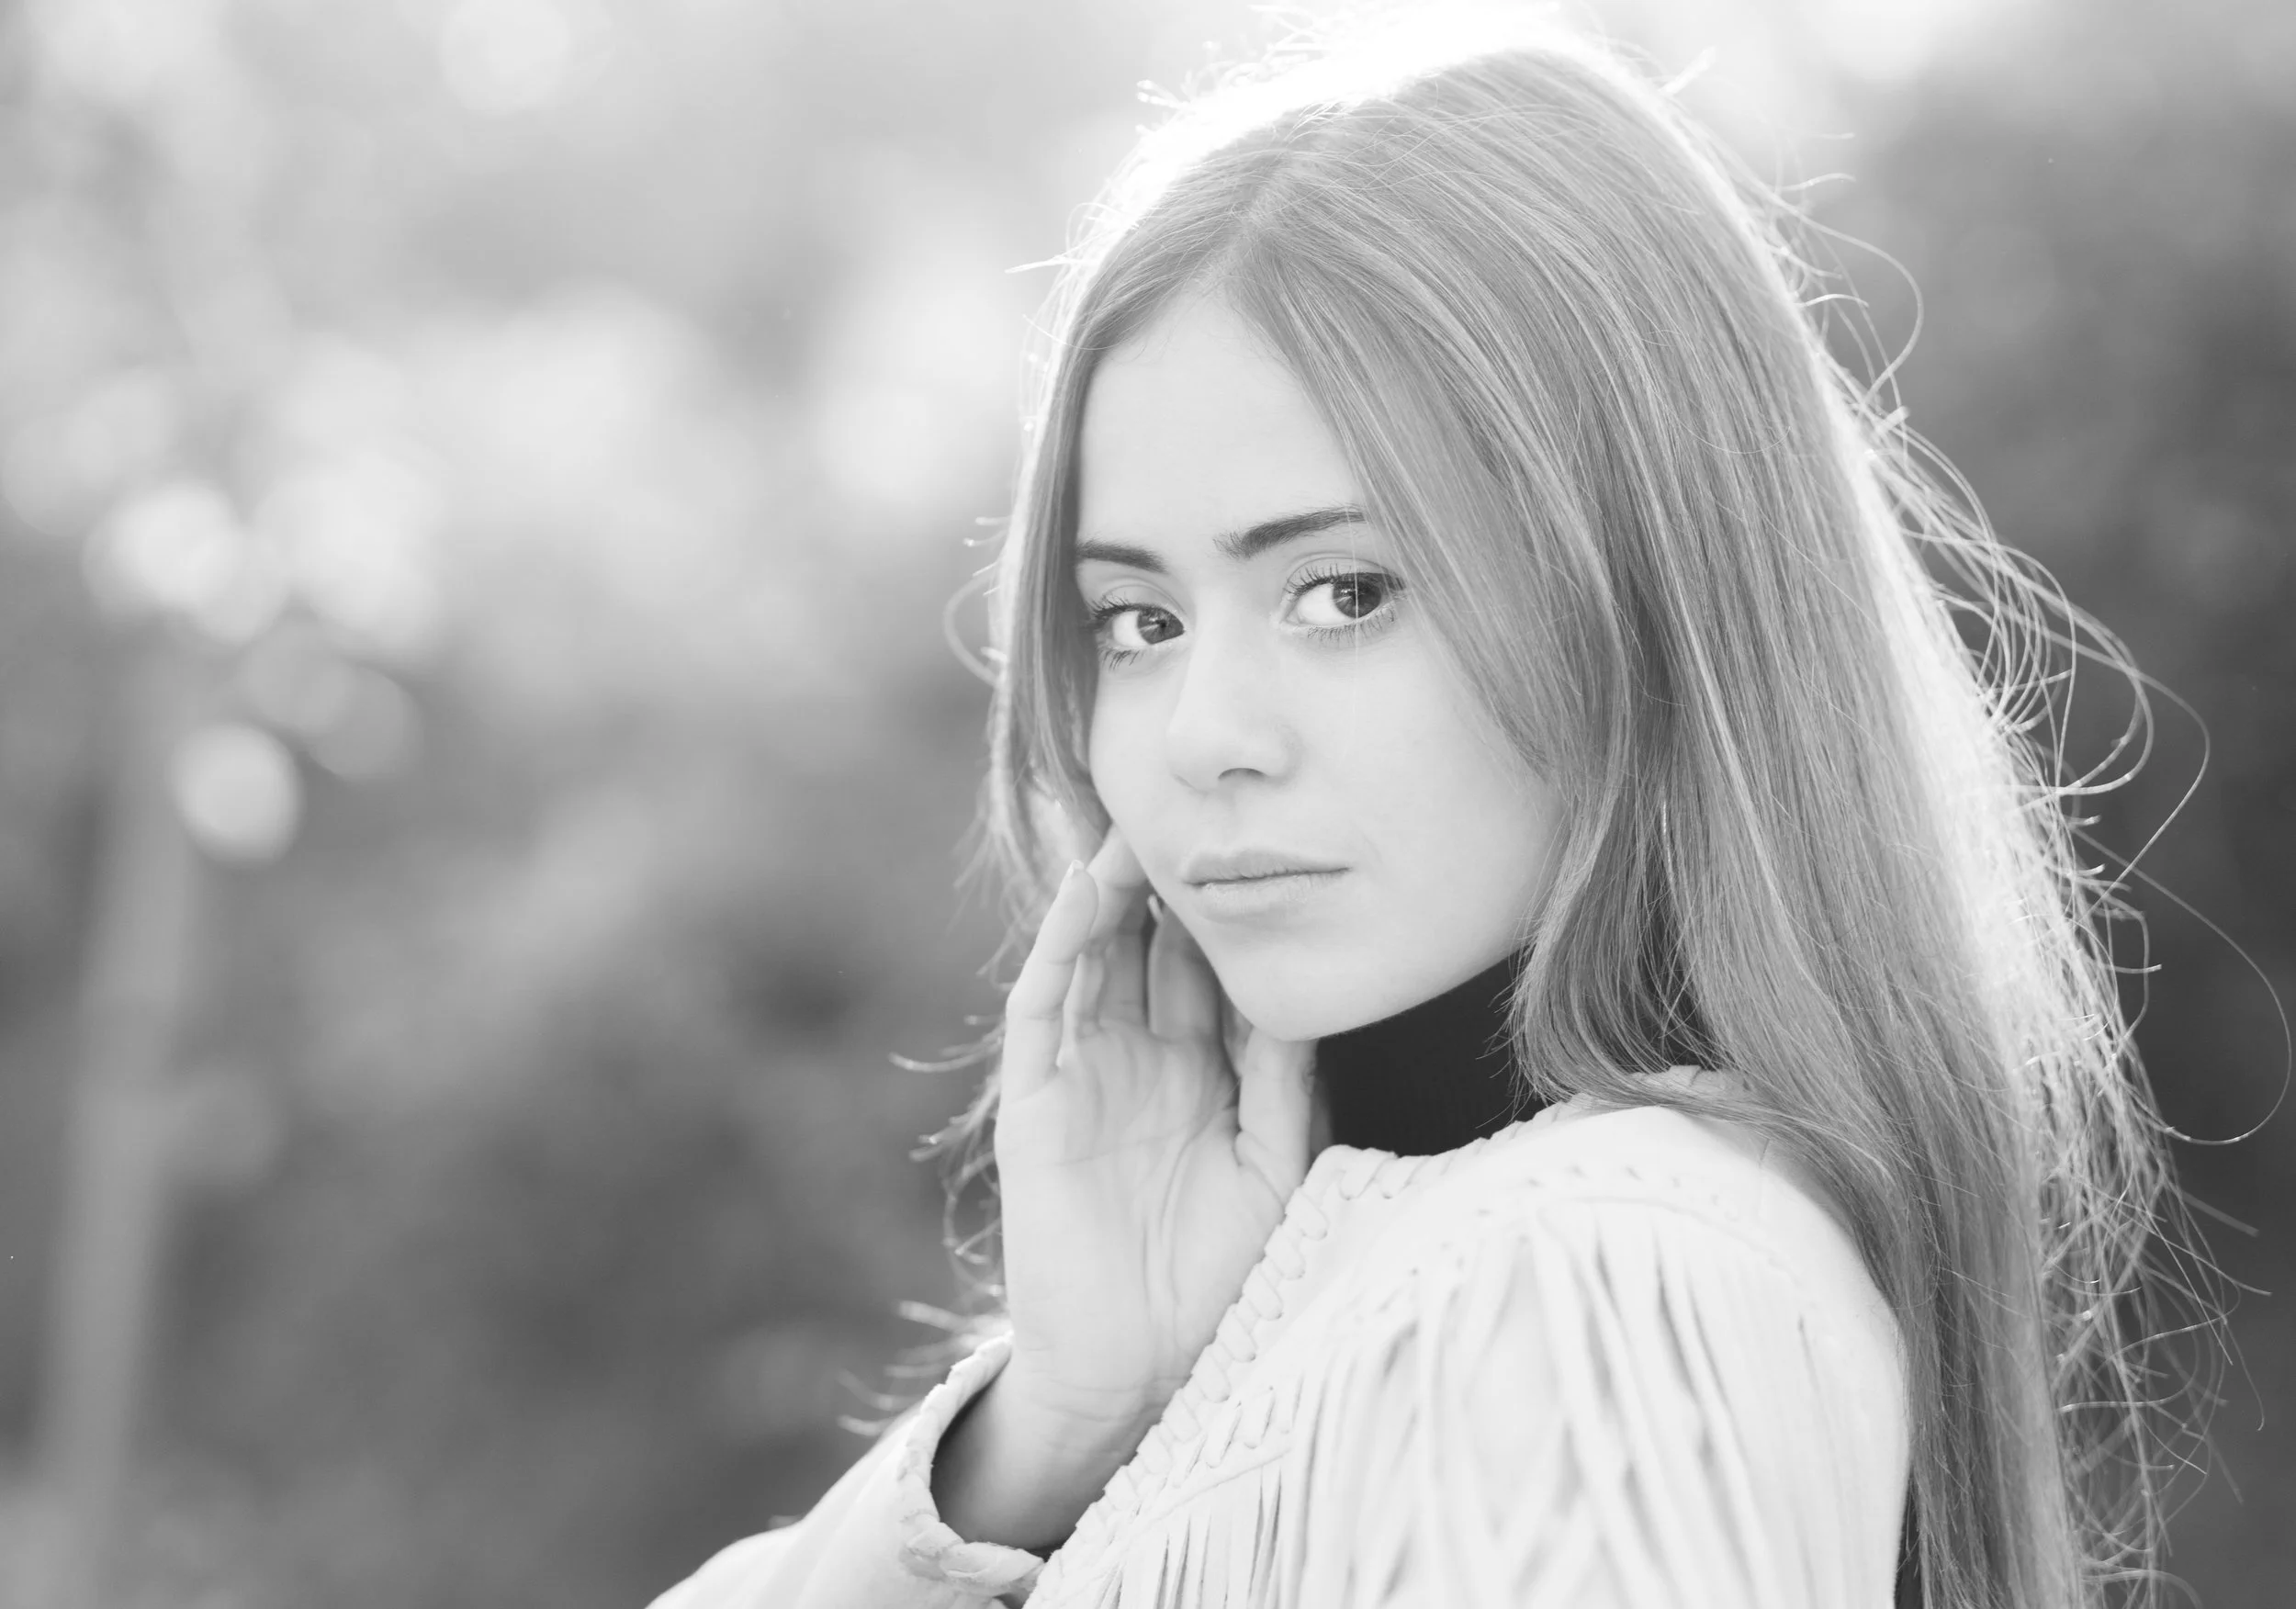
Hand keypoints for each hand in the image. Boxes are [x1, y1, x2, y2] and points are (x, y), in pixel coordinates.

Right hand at [988, 824, 1317, 1435]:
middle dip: (1165, 884)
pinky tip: (1084, 895)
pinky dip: (1060, 946)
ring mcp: (1083, 1077)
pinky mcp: (1036, 1101)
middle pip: (1149, 950)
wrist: (1138, 1371)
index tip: (1255, 842)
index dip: (1224, 912)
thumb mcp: (1273, 1169)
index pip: (1209, 972)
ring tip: (1131, 826)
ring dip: (1107, 894)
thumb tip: (1301, 992)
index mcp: (1201, 1077)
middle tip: (1187, 806)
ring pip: (1092, 960)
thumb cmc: (1216, 1283)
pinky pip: (1044, 1007)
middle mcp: (1139, 1063)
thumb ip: (1284, 1083)